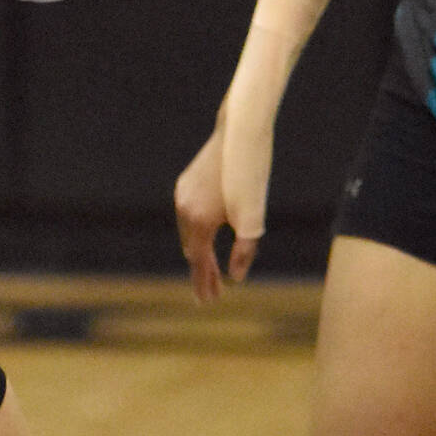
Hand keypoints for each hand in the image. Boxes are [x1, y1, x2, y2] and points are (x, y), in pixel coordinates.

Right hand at [174, 123, 260, 301]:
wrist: (240, 134)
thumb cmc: (252, 176)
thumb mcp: (254, 219)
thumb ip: (244, 250)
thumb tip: (237, 277)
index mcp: (198, 221)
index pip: (199, 261)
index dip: (204, 282)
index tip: (209, 301)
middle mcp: (184, 209)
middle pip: (191, 249)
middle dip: (202, 271)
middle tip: (213, 294)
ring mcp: (182, 194)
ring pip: (188, 232)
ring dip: (200, 251)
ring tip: (211, 269)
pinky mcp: (186, 183)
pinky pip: (188, 215)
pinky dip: (196, 231)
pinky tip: (206, 237)